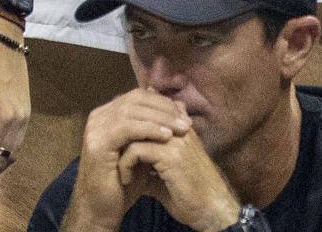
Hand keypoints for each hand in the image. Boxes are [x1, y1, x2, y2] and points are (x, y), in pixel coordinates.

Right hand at [64, 88, 195, 229]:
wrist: (103, 208)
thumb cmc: (124, 182)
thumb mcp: (144, 152)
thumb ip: (155, 132)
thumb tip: (178, 110)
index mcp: (107, 115)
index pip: (137, 96)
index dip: (162, 102)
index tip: (184, 115)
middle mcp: (99, 117)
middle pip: (134, 99)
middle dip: (164, 108)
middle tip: (186, 122)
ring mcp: (96, 128)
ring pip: (131, 110)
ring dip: (160, 117)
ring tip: (181, 128)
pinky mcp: (98, 143)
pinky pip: (126, 128)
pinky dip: (148, 129)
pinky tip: (166, 136)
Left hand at [120, 127, 243, 230]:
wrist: (211, 211)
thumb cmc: (188, 194)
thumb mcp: (163, 172)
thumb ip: (146, 158)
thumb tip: (123, 155)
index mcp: (177, 127)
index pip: (144, 109)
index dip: (125, 125)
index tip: (114, 145)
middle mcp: (177, 127)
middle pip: (136, 115)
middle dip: (119, 136)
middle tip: (110, 153)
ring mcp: (175, 139)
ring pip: (133, 131)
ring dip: (119, 151)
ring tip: (118, 169)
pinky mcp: (171, 154)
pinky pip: (136, 149)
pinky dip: (125, 164)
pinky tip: (126, 179)